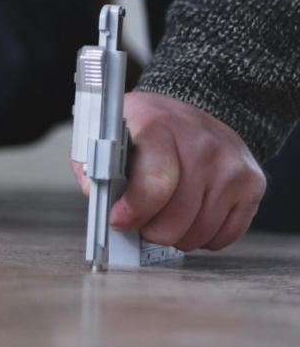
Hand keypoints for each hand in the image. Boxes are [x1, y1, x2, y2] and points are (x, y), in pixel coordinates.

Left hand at [71, 91, 266, 251]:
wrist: (194, 109)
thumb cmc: (146, 128)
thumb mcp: (109, 131)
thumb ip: (95, 167)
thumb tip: (101, 203)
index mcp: (159, 125)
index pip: (154, 183)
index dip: (133, 211)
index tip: (119, 220)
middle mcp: (201, 143)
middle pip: (175, 220)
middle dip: (150, 230)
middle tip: (141, 220)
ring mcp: (231, 164)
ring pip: (197, 234)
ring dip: (175, 236)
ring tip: (164, 216)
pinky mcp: (252, 183)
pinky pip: (223, 237)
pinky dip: (202, 236)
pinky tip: (190, 214)